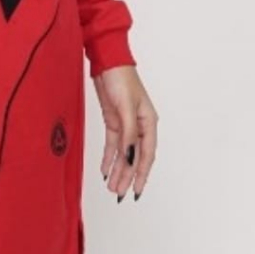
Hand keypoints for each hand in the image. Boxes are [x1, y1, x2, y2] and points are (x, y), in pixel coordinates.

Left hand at [93, 65, 157, 200]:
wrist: (106, 60)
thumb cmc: (121, 78)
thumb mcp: (125, 107)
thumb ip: (129, 134)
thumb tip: (130, 157)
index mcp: (149, 122)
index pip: (146, 155)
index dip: (142, 174)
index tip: (136, 190)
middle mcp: (140, 125)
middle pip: (134, 156)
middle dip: (127, 176)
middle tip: (119, 193)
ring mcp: (126, 123)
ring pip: (123, 152)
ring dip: (118, 169)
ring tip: (112, 187)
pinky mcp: (114, 119)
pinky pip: (113, 143)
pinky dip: (109, 157)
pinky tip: (105, 169)